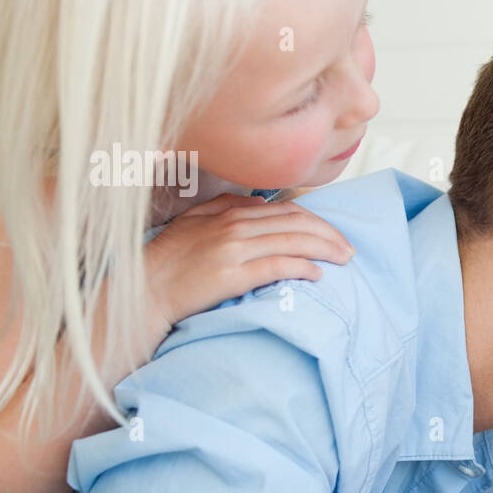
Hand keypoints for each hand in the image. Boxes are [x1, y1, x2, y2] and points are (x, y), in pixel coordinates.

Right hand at [143, 192, 353, 333]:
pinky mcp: (232, 275)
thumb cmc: (168, 260)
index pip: (286, 210)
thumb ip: (226, 208)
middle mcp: (234, 226)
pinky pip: (278, 266)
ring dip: (325, 249)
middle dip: (328, 234)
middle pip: (296, 223)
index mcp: (229, 212)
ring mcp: (233, 249)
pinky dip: (302, 267)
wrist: (143, 288)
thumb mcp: (194, 222)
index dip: (316, 220)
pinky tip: (317, 274)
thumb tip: (259, 204)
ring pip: (293, 241)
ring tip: (343, 260)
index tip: (333, 233)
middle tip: (349, 249)